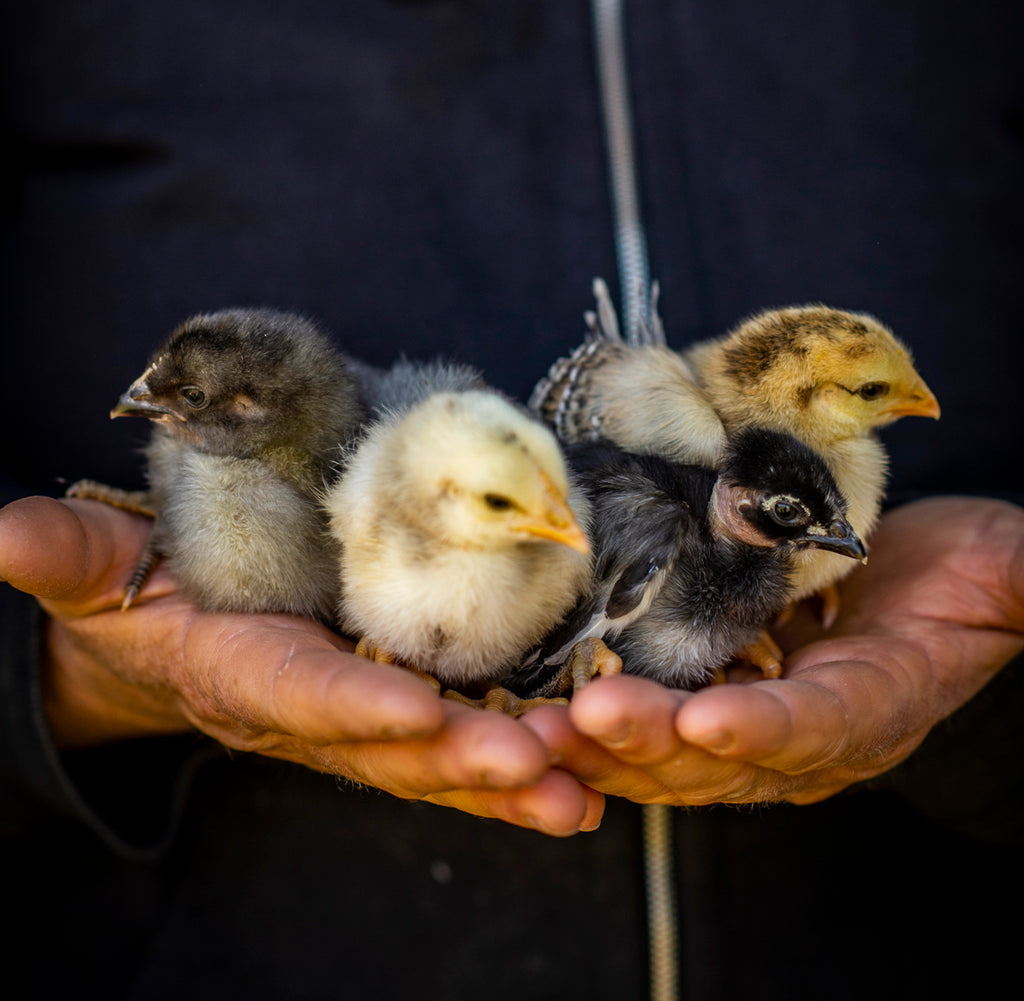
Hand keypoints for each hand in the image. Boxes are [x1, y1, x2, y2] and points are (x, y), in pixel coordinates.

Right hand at [0, 496, 602, 834]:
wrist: (180, 643)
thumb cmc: (149, 598)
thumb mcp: (100, 570)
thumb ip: (65, 557)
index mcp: (245, 672)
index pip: (302, 692)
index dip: (356, 705)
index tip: (419, 714)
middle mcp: (312, 715)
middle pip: (391, 745)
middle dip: (461, 758)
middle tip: (537, 763)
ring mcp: (361, 728)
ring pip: (440, 764)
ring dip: (512, 779)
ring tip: (581, 790)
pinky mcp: (399, 721)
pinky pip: (461, 756)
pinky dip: (519, 774)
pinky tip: (584, 785)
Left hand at [524, 497, 1023, 805]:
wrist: (912, 582)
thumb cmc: (963, 576)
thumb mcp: (1007, 573)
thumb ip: (1022, 582)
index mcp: (870, 706)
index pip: (817, 726)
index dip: (765, 729)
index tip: (708, 720)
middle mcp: (798, 734)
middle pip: (718, 754)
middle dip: (651, 743)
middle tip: (582, 720)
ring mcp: (744, 720)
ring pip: (663, 751)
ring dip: (597, 746)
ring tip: (532, 728)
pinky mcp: (704, 692)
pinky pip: (641, 720)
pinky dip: (587, 720)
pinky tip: (530, 707)